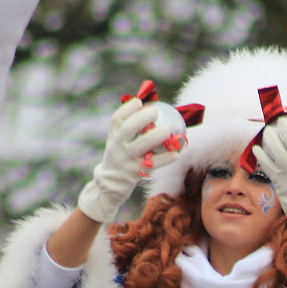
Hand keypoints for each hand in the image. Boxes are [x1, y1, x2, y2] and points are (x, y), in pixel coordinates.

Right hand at [76, 96, 174, 222]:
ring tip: (168, 130)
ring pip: (140, 146)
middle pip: (127, 129)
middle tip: (156, 111)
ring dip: (155, 137)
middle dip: (141, 118)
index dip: (127, 109)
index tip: (139, 101)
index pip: (117, 120)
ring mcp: (125, 160)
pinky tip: (176, 154)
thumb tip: (153, 109)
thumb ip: (132, 129)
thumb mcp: (119, 143)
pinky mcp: (135, 173)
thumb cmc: (121, 158)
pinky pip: (152, 165)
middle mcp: (117, 147)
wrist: (110, 185)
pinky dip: (164, 159)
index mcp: (114, 136)